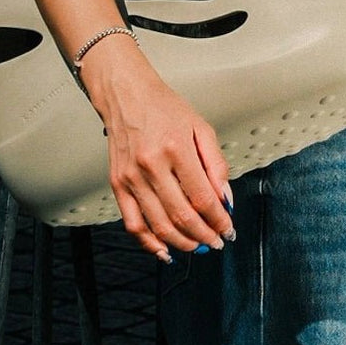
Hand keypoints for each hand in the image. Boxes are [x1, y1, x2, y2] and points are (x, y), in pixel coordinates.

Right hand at [78, 36, 234, 261]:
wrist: (126, 95)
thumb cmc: (164, 108)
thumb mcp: (200, 127)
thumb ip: (216, 164)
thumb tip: (225, 199)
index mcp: (176, 148)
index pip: (202, 197)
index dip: (219, 219)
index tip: (228, 229)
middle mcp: (151, 165)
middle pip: (182, 216)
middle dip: (204, 235)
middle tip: (216, 242)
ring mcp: (132, 177)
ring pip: (159, 225)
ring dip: (182, 243)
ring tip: (197, 246)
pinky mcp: (117, 184)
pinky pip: (133, 223)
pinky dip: (150, 243)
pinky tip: (165, 249)